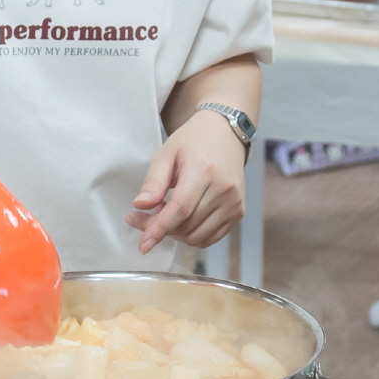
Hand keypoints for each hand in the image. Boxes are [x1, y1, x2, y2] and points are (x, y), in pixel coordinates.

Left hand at [131, 113, 247, 250]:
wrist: (225, 134)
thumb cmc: (192, 142)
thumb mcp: (166, 154)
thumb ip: (153, 182)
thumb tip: (141, 206)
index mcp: (203, 171)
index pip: (180, 209)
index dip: (160, 229)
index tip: (143, 244)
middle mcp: (223, 189)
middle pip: (186, 225)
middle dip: (161, 228)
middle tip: (145, 214)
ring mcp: (234, 202)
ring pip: (197, 236)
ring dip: (176, 233)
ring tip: (166, 212)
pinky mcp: (238, 211)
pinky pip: (210, 237)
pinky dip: (192, 235)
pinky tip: (182, 219)